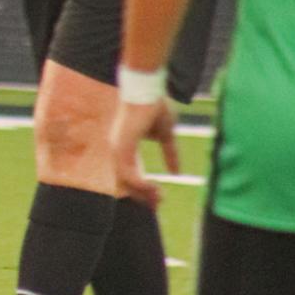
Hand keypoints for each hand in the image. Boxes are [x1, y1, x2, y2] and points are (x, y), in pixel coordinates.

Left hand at [110, 94, 178, 209]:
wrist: (148, 88)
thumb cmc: (154, 106)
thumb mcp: (166, 134)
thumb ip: (170, 153)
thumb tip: (177, 172)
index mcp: (126, 147)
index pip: (131, 174)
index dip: (144, 188)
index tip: (158, 199)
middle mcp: (118, 150)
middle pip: (126, 182)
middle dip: (143, 196)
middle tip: (157, 206)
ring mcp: (117, 149)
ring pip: (126, 181)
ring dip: (143, 193)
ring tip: (160, 198)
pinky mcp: (122, 147)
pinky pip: (129, 174)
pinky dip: (141, 185)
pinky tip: (155, 188)